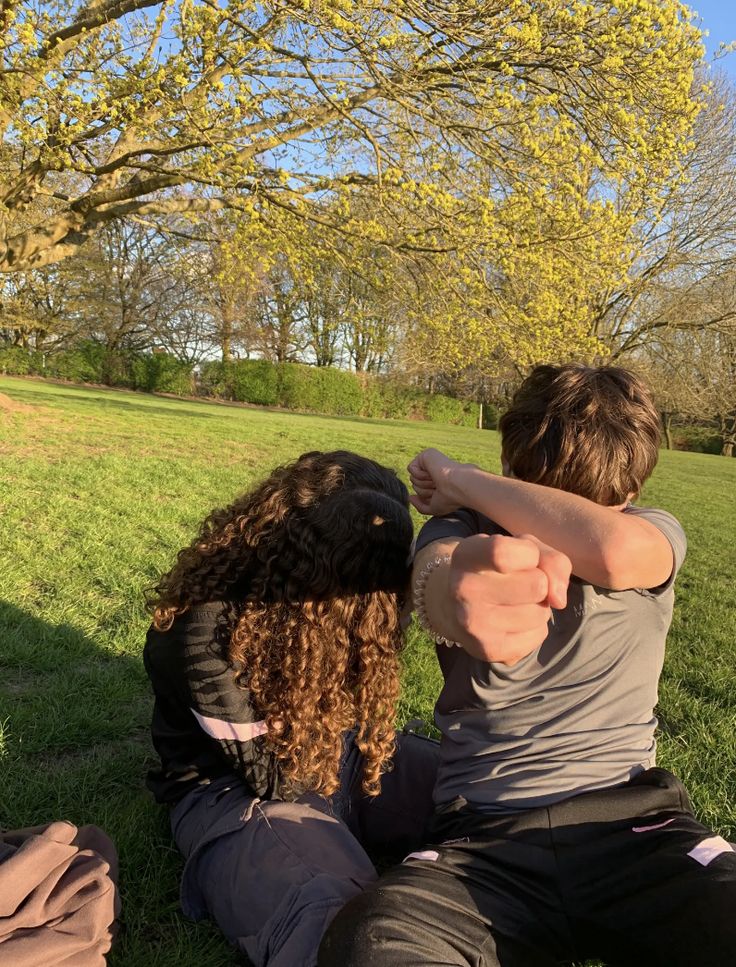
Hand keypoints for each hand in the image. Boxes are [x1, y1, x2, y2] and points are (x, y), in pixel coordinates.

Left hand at [408, 448, 467, 515]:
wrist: (457, 486)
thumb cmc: (450, 498)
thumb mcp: (434, 508)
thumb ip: (421, 506)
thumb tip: (410, 497)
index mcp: (439, 483)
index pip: (422, 492)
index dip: (427, 497)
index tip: (440, 494)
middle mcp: (435, 472)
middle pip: (415, 485)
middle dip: (423, 490)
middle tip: (438, 487)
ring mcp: (431, 462)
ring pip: (412, 478)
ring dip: (423, 483)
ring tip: (436, 480)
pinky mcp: (426, 455)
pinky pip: (411, 468)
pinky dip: (420, 475)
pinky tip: (432, 473)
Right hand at [448, 533, 570, 663]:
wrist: (456, 605)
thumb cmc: (497, 569)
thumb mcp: (522, 548)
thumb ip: (551, 561)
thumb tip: (559, 600)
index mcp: (467, 556)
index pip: (505, 553)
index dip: (529, 554)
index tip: (523, 558)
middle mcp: (464, 589)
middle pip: (537, 585)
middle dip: (540, 583)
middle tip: (518, 584)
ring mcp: (474, 623)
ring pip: (540, 613)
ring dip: (537, 607)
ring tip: (513, 604)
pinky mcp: (488, 650)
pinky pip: (538, 636)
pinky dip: (534, 629)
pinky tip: (512, 623)